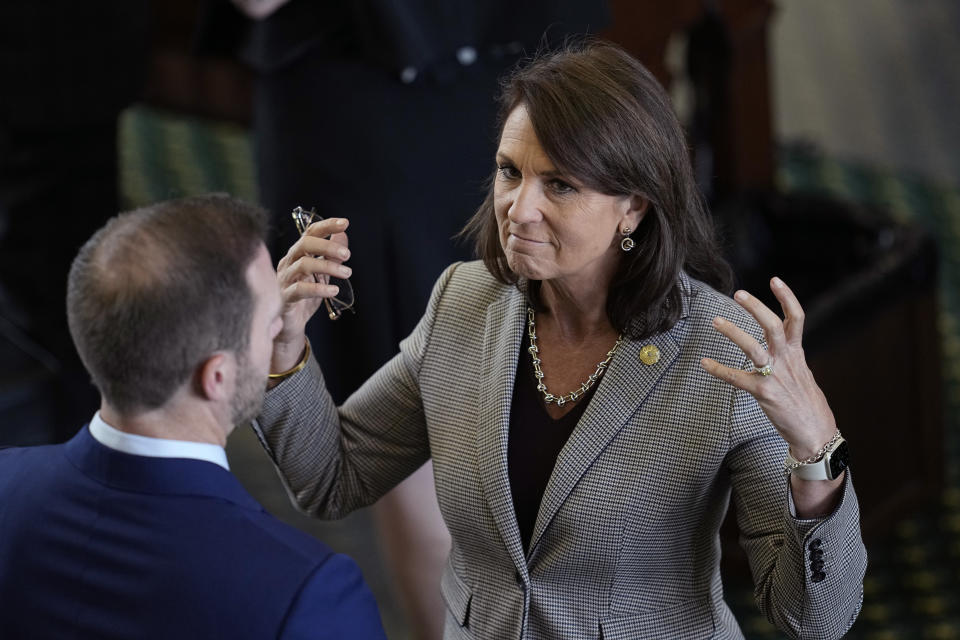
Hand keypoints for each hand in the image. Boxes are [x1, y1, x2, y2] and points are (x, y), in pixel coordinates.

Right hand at [272, 217, 351, 370]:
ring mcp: (284, 279)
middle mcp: (288, 263)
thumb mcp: (322, 273)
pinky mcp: (284, 297)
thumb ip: (331, 255)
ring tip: (346, 272)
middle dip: (327, 246)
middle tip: (347, 254)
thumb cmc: (305, 297)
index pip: (309, 233)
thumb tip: (343, 234)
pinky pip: (300, 289)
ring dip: (328, 266)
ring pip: (304, 265)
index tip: (344, 223)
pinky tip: (333, 289)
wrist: (292, 324)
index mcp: (297, 254)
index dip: (326, 226)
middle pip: (304, 244)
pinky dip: (319, 288)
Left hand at [700, 277, 836, 460]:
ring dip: (734, 332)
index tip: (774, 279)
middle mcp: (787, 360)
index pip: (796, 318)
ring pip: (754, 348)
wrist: (816, 432)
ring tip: (716, 320)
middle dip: (756, 307)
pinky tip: (704, 363)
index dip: (786, 297)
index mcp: (797, 353)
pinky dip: (719, 370)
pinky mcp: (764, 394)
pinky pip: (737, 378)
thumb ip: (790, 355)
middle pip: (773, 326)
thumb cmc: (807, 403)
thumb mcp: (802, 372)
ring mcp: (775, 376)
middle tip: (738, 294)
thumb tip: (781, 341)